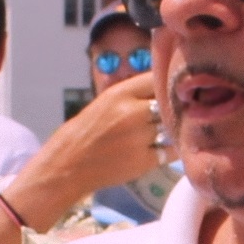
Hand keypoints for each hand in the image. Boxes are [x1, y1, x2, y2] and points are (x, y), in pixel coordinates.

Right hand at [14, 72, 164, 218]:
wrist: (67, 165)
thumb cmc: (84, 132)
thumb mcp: (105, 103)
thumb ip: (132, 96)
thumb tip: (163, 88)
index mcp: (119, 94)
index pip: (157, 78)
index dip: (166, 84)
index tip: (170, 90)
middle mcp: (132, 112)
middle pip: (168, 103)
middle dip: (172, 108)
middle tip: (175, 112)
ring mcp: (139, 137)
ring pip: (172, 126)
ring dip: (174, 129)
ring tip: (169, 132)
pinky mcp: (144, 160)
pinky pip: (171, 151)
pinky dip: (173, 149)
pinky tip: (166, 149)